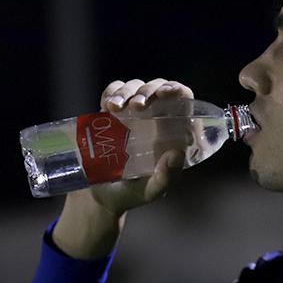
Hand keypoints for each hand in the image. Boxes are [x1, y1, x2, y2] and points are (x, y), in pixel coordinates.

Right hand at [77, 78, 195, 214]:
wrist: (99, 196)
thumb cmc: (132, 194)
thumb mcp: (151, 191)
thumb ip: (165, 177)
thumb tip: (176, 153)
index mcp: (172, 133)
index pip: (183, 101)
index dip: (177, 91)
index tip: (166, 93)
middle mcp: (156, 118)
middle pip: (159, 87)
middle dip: (150, 90)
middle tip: (138, 105)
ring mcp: (133, 114)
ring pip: (135, 86)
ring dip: (128, 91)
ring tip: (116, 108)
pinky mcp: (111, 113)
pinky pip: (113, 92)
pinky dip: (111, 93)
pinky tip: (107, 107)